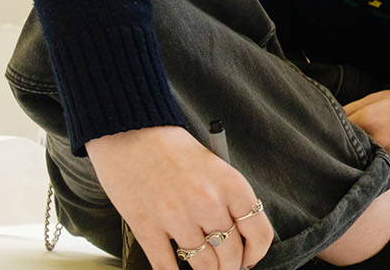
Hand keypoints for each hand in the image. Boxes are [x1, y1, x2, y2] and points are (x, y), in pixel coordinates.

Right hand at [86, 126, 272, 269]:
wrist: (129, 133)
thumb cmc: (172, 149)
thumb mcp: (215, 166)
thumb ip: (228, 199)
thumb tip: (236, 235)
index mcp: (231, 185)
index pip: (259, 232)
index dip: (257, 252)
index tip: (250, 258)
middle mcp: (208, 203)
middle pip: (231, 254)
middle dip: (230, 266)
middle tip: (225, 266)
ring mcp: (176, 218)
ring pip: (203, 265)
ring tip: (205, 269)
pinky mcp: (147, 228)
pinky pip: (167, 267)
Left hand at [345, 89, 389, 168]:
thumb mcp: (371, 99)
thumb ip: (348, 110)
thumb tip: (326, 121)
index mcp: (369, 119)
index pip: (342, 135)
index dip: (339, 136)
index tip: (340, 136)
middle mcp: (382, 138)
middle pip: (356, 153)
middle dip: (354, 150)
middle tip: (358, 144)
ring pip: (371, 162)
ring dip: (369, 158)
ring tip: (376, 146)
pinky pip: (388, 167)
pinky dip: (385, 162)